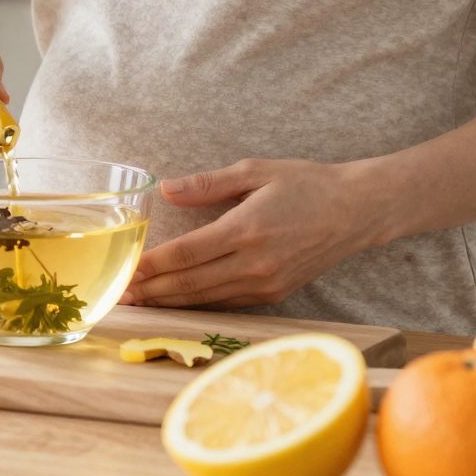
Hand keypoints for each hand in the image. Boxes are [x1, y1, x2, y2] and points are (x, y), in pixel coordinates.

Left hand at [119, 157, 386, 309]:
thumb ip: (208, 184)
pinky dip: (198, 304)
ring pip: (206, 299)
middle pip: (190, 283)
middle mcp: (254, 263)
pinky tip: (177, 302)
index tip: (125, 269)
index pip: (186, 253)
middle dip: (152, 290)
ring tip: (140, 303)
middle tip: (119, 294)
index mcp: (245, 228)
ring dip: (170, 302)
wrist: (356, 211)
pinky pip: (227, 303)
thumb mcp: (256, 171)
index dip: (152, 265)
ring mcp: (265, 283)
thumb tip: (166, 189)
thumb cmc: (306, 183)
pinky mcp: (274, 295)